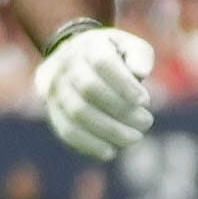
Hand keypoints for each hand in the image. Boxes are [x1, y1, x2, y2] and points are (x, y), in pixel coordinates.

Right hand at [35, 24, 158, 160]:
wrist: (79, 56)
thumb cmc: (115, 54)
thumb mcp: (131, 46)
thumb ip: (140, 55)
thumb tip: (140, 72)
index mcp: (87, 45)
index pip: (103, 63)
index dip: (124, 84)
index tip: (145, 101)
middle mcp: (64, 64)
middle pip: (89, 89)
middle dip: (121, 109)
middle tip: (146, 122)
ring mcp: (53, 87)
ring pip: (76, 112)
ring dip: (108, 130)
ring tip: (134, 138)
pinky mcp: (50, 108)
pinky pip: (64, 129)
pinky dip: (87, 144)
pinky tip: (109, 152)